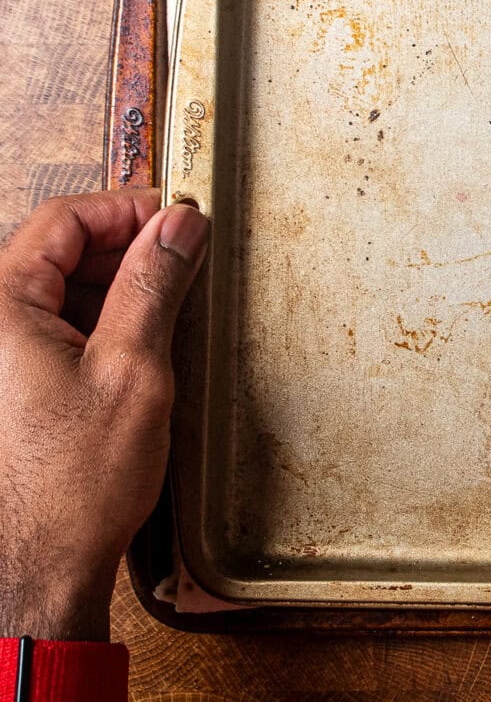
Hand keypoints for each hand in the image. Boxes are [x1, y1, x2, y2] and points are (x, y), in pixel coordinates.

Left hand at [0, 190, 207, 641]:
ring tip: (167, 314)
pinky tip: (136, 349)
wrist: (37, 565)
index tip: (181, 223)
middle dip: (124, 249)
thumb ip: (154, 285)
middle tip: (185, 265)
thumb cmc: (73, 484)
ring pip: (54, 286)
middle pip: (55, 248)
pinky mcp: (4, 382)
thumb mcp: (134, 369)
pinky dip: (96, 323)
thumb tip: (179, 225)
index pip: (64, 218)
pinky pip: (48, 325)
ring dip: (112, 288)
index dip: (129, 211)